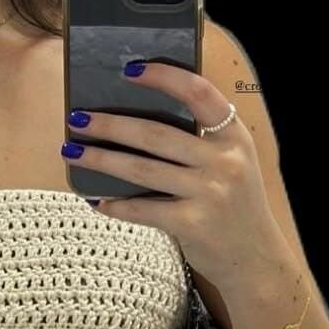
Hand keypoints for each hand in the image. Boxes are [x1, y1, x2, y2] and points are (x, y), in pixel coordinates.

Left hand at [62, 60, 282, 292]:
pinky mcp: (193, 224)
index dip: (164, 78)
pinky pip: (143, 210)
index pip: (199, 93)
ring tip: (72, 151)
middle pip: (156, 134)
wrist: (255, 258)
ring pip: (143, 170)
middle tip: (77, 118)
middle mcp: (224, 161)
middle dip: (111, 124)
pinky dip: (116, 205)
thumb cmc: (232, 206)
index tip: (129, 70)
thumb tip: (136, 124)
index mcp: (234, 136)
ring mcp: (209, 193)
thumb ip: (200, 143)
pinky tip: (95, 199)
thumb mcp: (231, 164)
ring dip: (102, 159)